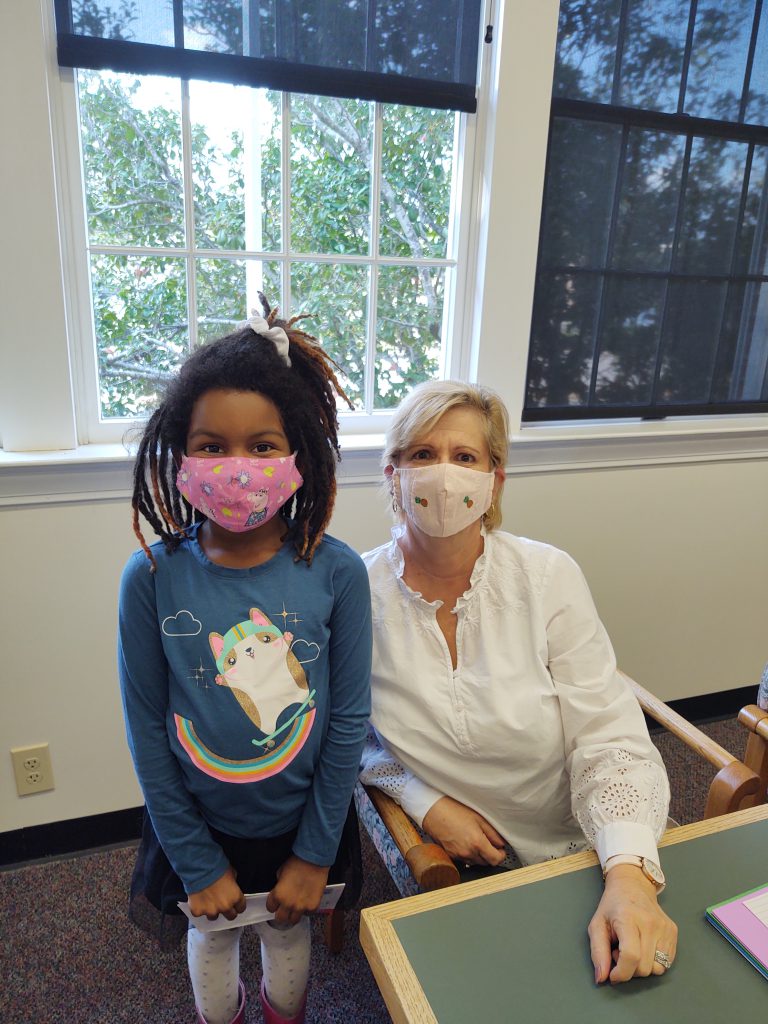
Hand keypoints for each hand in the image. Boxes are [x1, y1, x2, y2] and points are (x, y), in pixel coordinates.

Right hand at [188, 865, 245, 921]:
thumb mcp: (232, 873)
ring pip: (214, 917)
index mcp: (236, 897)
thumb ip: (233, 884)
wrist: (201, 868)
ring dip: (212, 910)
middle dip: (228, 911)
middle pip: (230, 916)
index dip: (238, 905)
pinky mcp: (198, 911)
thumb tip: (231, 887)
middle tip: (223, 904)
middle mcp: (225, 907)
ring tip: (208, 901)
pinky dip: (198, 908)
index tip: (235, 903)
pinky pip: (199, 914)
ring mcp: (211, 911)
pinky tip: (198, 900)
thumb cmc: (217, 868)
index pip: (241, 908)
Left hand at [266, 855, 329, 925]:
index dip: (273, 904)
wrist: (314, 860)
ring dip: (293, 914)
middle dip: (281, 913)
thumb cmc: (297, 863)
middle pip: (280, 918)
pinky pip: (307, 914)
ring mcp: (301, 907)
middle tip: (285, 908)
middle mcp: (288, 904)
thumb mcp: (281, 872)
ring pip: (294, 920)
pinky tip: (307, 902)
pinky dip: (306, 909)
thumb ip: (279, 885)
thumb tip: (281, 889)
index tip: (276, 902)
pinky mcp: (313, 906)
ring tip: (296, 907)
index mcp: (278, 895)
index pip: (270, 908)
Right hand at [422, 796, 506, 866]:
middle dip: (491, 854)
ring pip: (475, 862)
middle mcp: (467, 852)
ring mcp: (458, 855)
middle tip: (489, 842)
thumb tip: (501, 842)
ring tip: (477, 840)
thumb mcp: (478, 817)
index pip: (496, 859)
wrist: (433, 811)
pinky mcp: (450, 855)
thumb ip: (493, 832)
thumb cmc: (454, 810)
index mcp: (477, 843)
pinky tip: (466, 842)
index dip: (501, 855)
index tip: (501, 850)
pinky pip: (465, 860)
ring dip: (480, 856)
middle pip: (486, 863)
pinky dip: (469, 855)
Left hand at [589, 864, 677, 983]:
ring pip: (657, 969)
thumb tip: (601, 978)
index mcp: (628, 918)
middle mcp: (650, 923)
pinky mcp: (673, 931)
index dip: (621, 973)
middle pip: (644, 967)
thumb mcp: (597, 925)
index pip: (631, 956)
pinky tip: (644, 947)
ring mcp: (664, 927)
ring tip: (632, 949)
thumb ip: (597, 952)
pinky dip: (654, 962)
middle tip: (619, 952)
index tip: (613, 975)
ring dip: (642, 966)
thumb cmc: (612, 906)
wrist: (633, 885)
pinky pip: (667, 962)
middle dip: (629, 969)